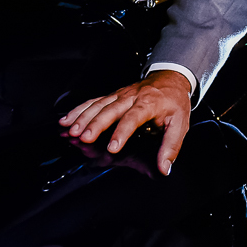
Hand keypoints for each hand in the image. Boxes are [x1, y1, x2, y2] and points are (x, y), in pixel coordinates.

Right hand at [58, 69, 191, 175]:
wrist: (170, 78)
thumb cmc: (174, 103)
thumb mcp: (180, 124)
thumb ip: (171, 147)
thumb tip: (164, 169)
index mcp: (149, 103)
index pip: (133, 118)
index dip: (122, 132)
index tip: (112, 148)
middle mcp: (131, 97)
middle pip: (110, 109)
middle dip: (95, 124)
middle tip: (82, 138)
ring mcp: (119, 95)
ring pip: (98, 104)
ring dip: (82, 117)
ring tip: (69, 130)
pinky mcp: (111, 96)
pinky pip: (93, 102)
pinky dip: (78, 110)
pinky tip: (66, 120)